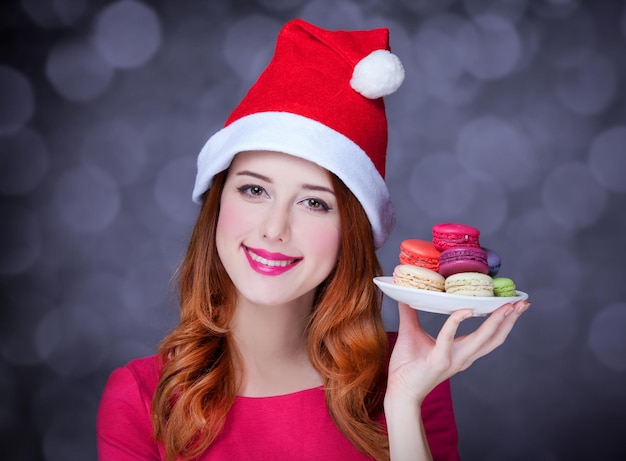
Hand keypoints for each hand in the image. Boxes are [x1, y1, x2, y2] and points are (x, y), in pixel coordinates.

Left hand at [386, 299, 529, 404]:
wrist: (398, 391)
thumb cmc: (406, 366)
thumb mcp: (411, 333)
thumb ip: (410, 314)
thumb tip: (406, 294)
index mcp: (461, 351)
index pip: (489, 335)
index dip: (504, 320)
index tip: (514, 304)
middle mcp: (462, 357)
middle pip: (494, 338)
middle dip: (510, 319)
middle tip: (521, 302)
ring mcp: (453, 360)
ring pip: (481, 339)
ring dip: (495, 321)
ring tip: (506, 306)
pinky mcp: (438, 361)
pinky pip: (448, 339)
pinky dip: (457, 323)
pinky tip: (465, 311)